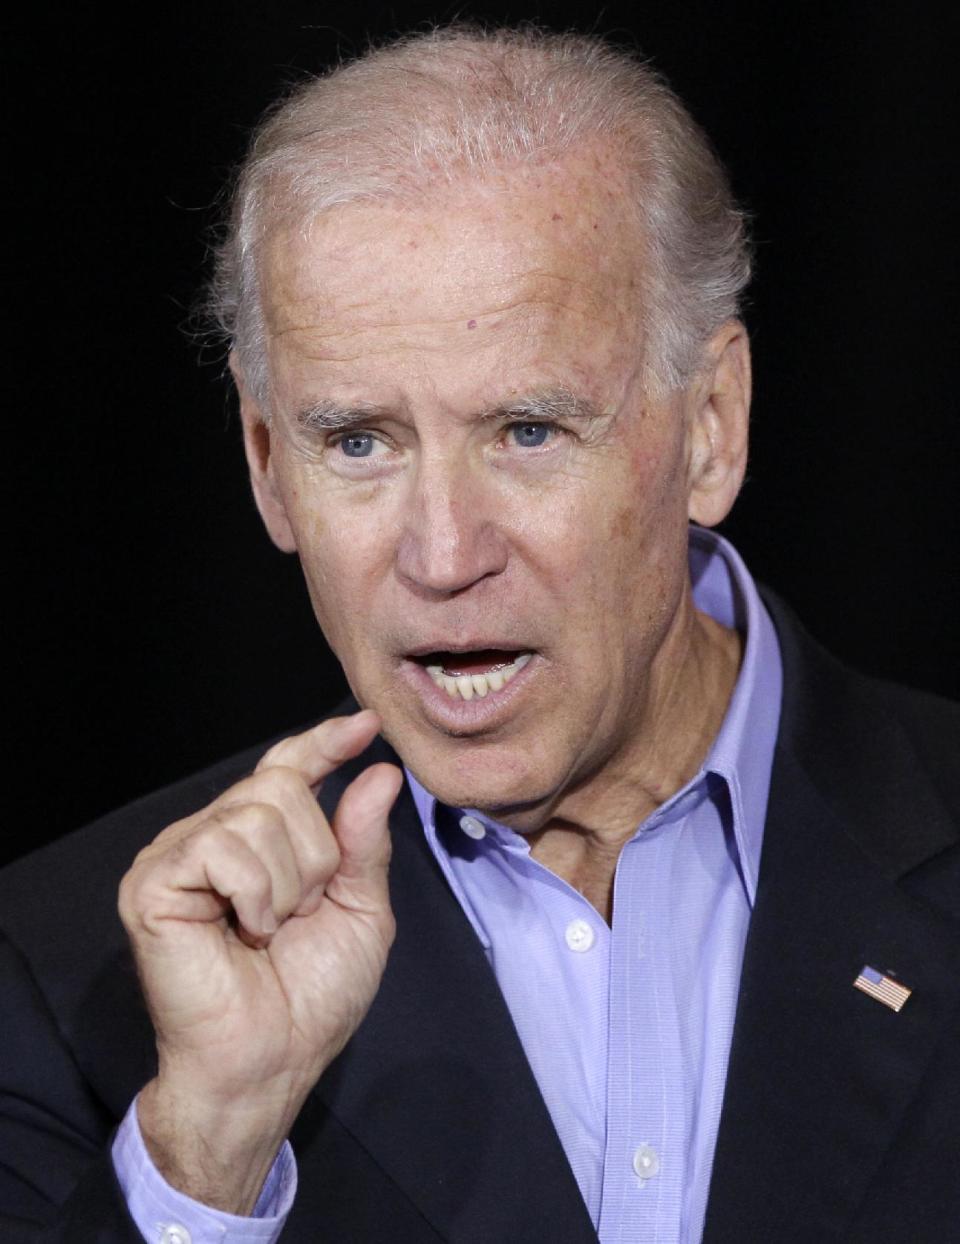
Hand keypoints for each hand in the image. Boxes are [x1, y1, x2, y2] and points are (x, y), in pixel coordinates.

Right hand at [118, 710, 402, 1211]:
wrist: (271, 1060)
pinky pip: (223, 845)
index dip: (323, 743)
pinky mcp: (153, 881)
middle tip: (299, 914)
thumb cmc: (311, 997)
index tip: (365, 726)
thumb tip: (379, 772)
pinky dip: (255, 893)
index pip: (288, 768)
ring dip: (288, 881)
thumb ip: (364, 842)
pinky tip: (245, 930)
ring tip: (269, 929)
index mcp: (260, 840)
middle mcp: (214, 835)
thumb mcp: (360, 910)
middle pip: (282, 783)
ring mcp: (179, 854)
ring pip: (257, 811)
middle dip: (316, 854)